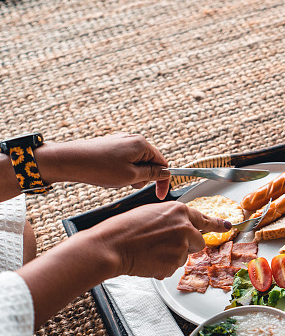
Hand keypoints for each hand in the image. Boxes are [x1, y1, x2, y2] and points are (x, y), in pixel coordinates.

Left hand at [36, 133, 171, 198]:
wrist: (68, 160)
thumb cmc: (99, 168)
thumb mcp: (131, 176)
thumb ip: (151, 174)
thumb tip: (165, 172)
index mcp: (142, 144)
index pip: (163, 164)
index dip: (163, 181)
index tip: (160, 195)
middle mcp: (132, 139)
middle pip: (150, 163)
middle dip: (143, 177)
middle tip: (127, 184)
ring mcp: (120, 142)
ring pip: (136, 163)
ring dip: (131, 175)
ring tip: (115, 179)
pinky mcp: (110, 146)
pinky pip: (124, 161)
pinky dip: (121, 171)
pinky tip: (108, 175)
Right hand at [88, 202, 230, 278]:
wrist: (112, 245)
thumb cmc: (124, 228)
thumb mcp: (152, 213)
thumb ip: (172, 219)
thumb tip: (182, 227)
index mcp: (179, 211)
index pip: (205, 219)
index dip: (217, 224)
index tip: (228, 227)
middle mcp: (185, 228)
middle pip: (199, 242)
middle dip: (187, 245)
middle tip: (165, 245)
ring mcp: (182, 247)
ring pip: (184, 256)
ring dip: (171, 256)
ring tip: (149, 250)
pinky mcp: (175, 263)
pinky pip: (172, 267)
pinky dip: (162, 266)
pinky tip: (147, 259)